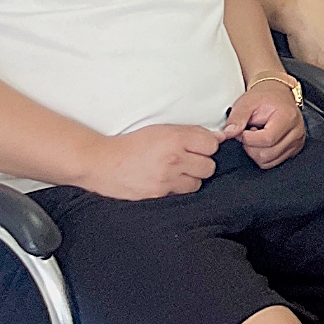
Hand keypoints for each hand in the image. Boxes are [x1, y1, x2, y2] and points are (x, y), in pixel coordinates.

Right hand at [78, 123, 223, 199]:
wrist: (103, 163)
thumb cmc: (132, 145)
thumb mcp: (161, 130)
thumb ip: (191, 133)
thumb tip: (220, 137)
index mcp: (175, 138)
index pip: (212, 144)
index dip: (207, 146)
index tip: (200, 147)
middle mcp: (174, 157)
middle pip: (209, 165)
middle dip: (202, 163)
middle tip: (189, 160)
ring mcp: (167, 177)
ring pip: (198, 182)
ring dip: (192, 178)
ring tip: (178, 172)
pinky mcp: (159, 193)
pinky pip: (182, 192)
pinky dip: (179, 188)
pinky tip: (169, 181)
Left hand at [224, 79, 306, 168]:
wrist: (277, 95)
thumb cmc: (265, 98)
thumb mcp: (247, 102)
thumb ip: (236, 118)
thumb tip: (228, 134)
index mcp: (287, 117)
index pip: (267, 139)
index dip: (248, 139)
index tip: (242, 131)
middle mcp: (296, 131)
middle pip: (267, 154)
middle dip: (250, 146)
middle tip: (248, 133)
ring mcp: (296, 142)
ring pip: (269, 161)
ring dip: (256, 151)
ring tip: (256, 137)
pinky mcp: (294, 149)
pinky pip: (273, 162)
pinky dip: (263, 155)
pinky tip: (262, 142)